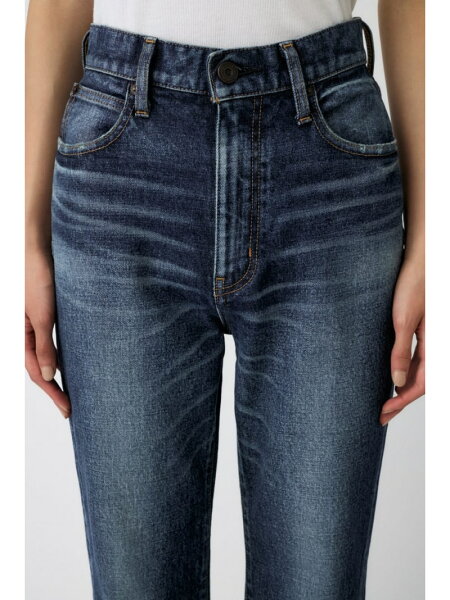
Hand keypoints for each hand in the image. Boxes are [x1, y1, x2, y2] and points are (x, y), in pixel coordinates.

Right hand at [25, 247, 69, 417]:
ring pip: (46, 356)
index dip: (52, 393)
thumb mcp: (42, 315)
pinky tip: (70, 362)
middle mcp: (27, 332)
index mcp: (20, 335)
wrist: (40, 249)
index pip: (36, 373)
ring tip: (71, 391)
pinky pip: (52, 341)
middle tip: (70, 408)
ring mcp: (37, 324)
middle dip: (53, 389)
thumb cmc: (36, 277)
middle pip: (39, 368)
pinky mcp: (48, 314)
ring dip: (57, 374)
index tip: (67, 409)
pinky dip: (60, 355)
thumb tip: (48, 375)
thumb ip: (43, 346)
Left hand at [380, 258, 424, 424]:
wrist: (421, 261)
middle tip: (383, 415)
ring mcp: (430, 338)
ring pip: (421, 371)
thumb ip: (401, 351)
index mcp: (435, 346)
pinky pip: (419, 359)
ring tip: (387, 401)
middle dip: (402, 400)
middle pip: (422, 381)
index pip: (421, 384)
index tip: (384, 412)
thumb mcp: (402, 320)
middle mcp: (435, 345)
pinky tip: (396, 377)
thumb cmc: (413, 285)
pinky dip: (407, 372)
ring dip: (404, 388)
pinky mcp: (423, 331)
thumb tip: (398, 381)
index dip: (402, 402)